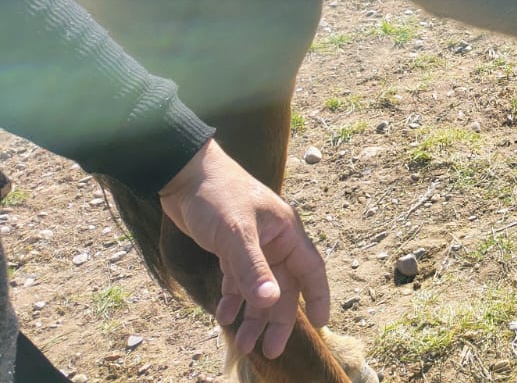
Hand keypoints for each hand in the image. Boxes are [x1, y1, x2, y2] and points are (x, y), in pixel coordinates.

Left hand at [158, 139, 331, 357]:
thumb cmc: (217, 195)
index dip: (318, 297)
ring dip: (252, 316)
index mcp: (286, 232)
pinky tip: (223, 317)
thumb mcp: (236, 233)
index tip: (322, 324)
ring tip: (242, 345)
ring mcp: (252, 245)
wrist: (185, 174)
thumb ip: (253, 268)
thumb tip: (272, 302)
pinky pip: (238, 281)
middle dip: (277, 320)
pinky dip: (232, 300)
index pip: (310, 269)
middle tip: (270, 351)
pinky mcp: (230, 248)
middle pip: (284, 287)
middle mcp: (274, 241)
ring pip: (260, 288)